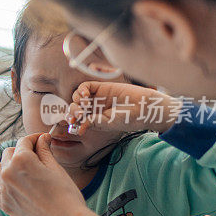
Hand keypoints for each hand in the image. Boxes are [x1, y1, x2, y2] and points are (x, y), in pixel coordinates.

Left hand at [0, 133, 97, 215]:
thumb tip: (42, 139)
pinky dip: (1, 186)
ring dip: (10, 165)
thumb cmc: (66, 197)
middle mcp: (8, 173)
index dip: (35, 139)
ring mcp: (4, 190)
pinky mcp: (5, 205)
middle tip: (38, 155)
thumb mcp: (56, 169)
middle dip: (22, 151)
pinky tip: (12, 186)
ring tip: (25, 170)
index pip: (24, 142)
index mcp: (21, 160)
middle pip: (9, 153)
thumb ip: (44, 151)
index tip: (43, 141)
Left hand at [66, 82, 180, 134]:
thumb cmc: (127, 118)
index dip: (72, 119)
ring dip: (76, 100)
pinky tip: (85, 95)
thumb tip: (78, 129)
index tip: (72, 121)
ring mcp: (96, 98)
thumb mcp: (108, 123)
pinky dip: (81, 90)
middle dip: (74, 111)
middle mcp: (93, 109)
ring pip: (78, 97)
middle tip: (79, 114)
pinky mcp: (100, 87)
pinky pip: (85, 87)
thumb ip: (92, 123)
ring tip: (85, 104)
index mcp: (93, 120)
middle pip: (75, 108)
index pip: (77, 118)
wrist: (143, 106)